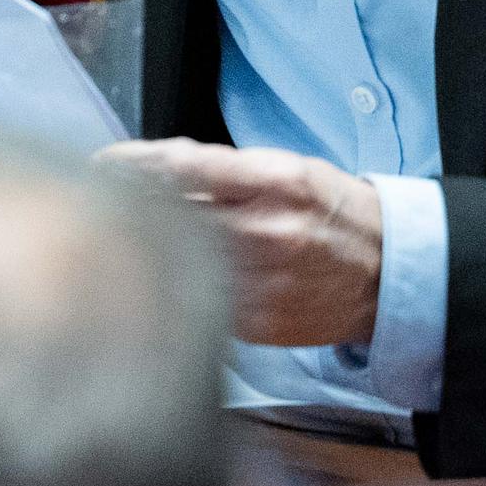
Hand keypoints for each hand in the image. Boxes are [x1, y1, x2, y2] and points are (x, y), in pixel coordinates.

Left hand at [95, 139, 383, 347]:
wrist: (386, 273)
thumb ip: (223, 171)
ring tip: (124, 237)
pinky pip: (199, 298)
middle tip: (99, 197)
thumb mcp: (289, 170)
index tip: (102, 163)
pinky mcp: (258, 322)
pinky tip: (164, 274)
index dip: (131, 164)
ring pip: (179, 261)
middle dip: (127, 204)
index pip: (182, 167)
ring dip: (144, 247)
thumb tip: (151, 170)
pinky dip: (175, 284)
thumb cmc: (332, 212)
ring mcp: (263, 282)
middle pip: (171, 214)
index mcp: (277, 182)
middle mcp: (269, 231)